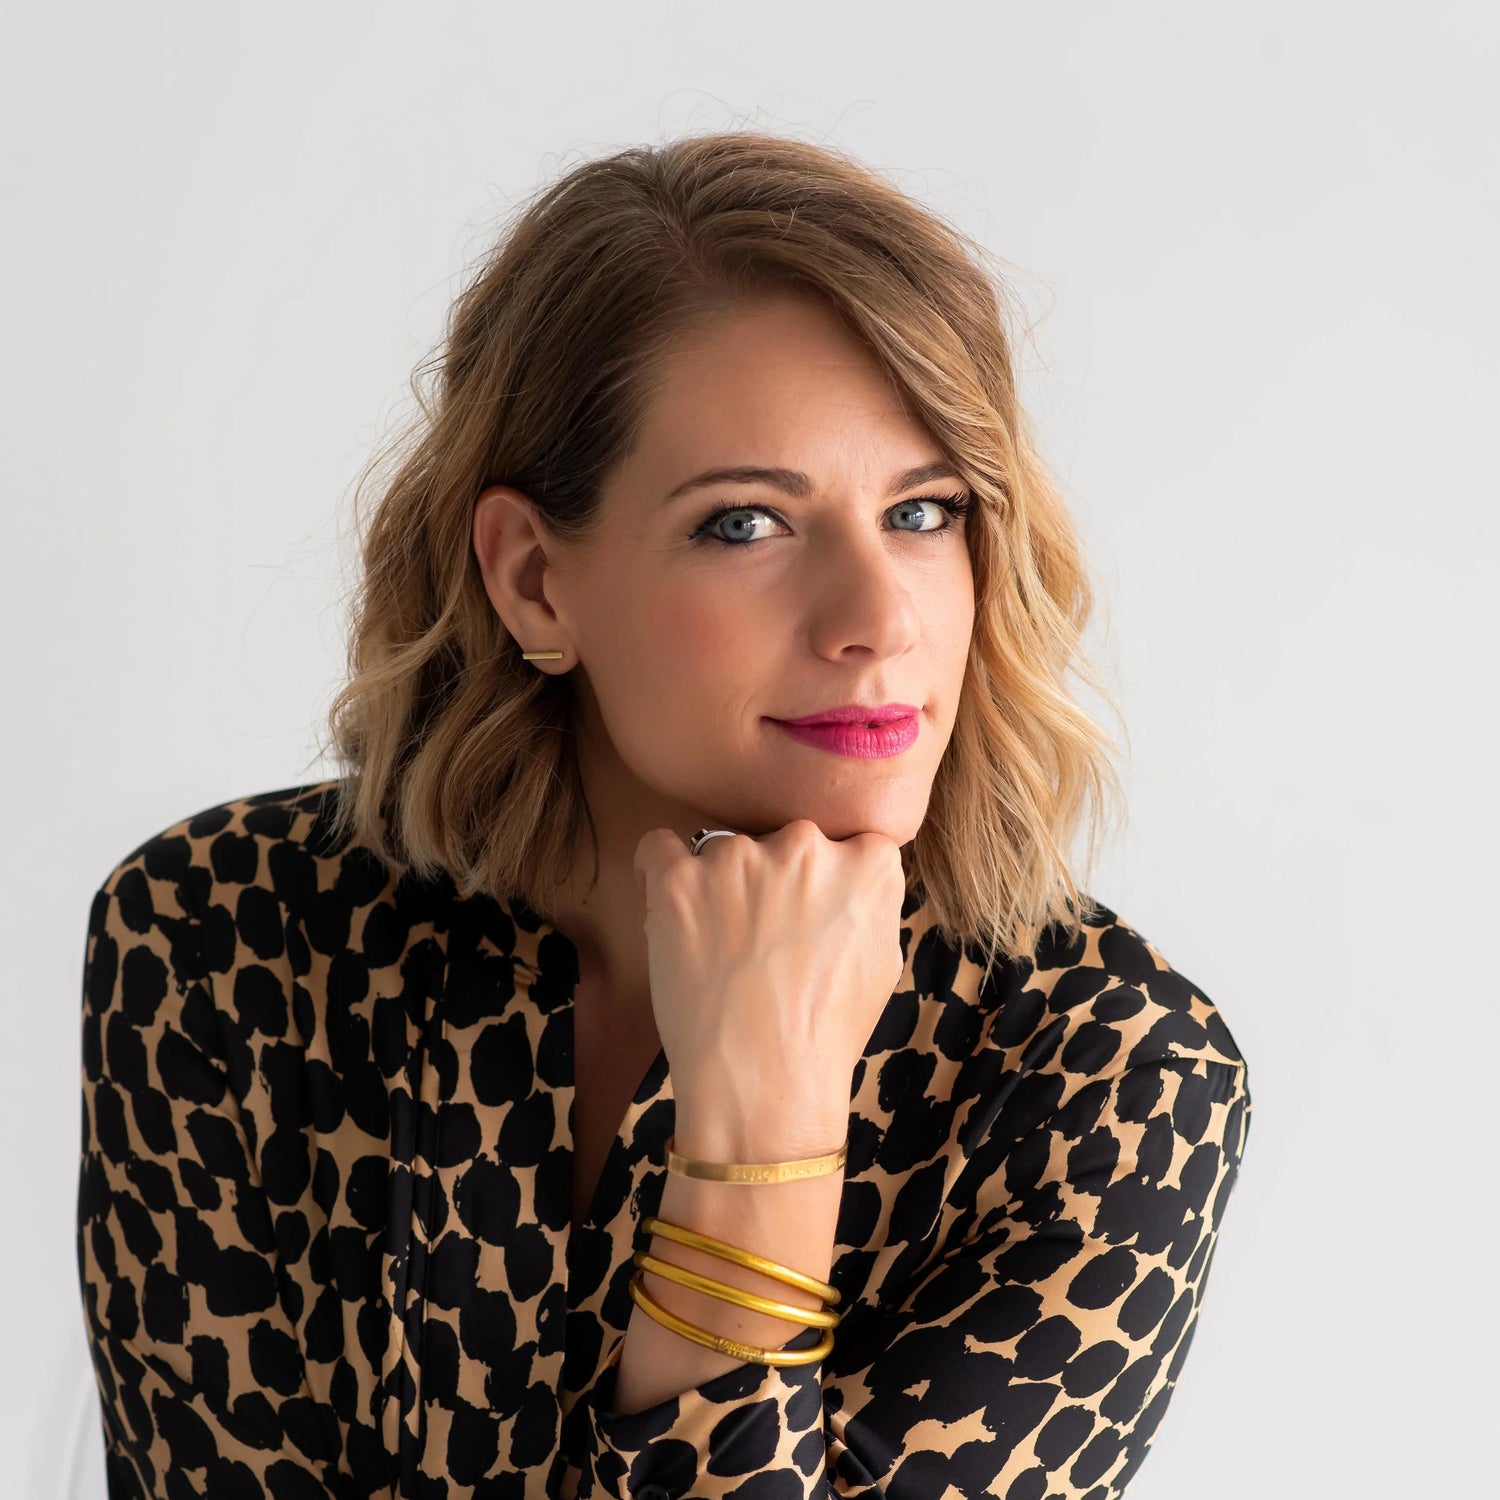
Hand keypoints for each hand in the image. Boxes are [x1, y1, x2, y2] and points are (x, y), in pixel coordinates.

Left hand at [632, 819, 907, 1151]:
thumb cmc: (825, 1033)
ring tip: (721, 947)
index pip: (850, 842)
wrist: (764, 1080)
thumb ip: (870, 900)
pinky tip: (671, 907)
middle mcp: (806, 844)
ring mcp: (739, 857)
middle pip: (786, 842)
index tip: (813, 912)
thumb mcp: (884, 961)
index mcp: (866, 862)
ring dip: (723, 884)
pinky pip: (659, 848)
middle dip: (777, 879)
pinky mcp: (680, 879)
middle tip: (765, 938)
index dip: (828, 878)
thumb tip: (849, 877)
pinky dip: (660, 871)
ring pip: (726, 850)